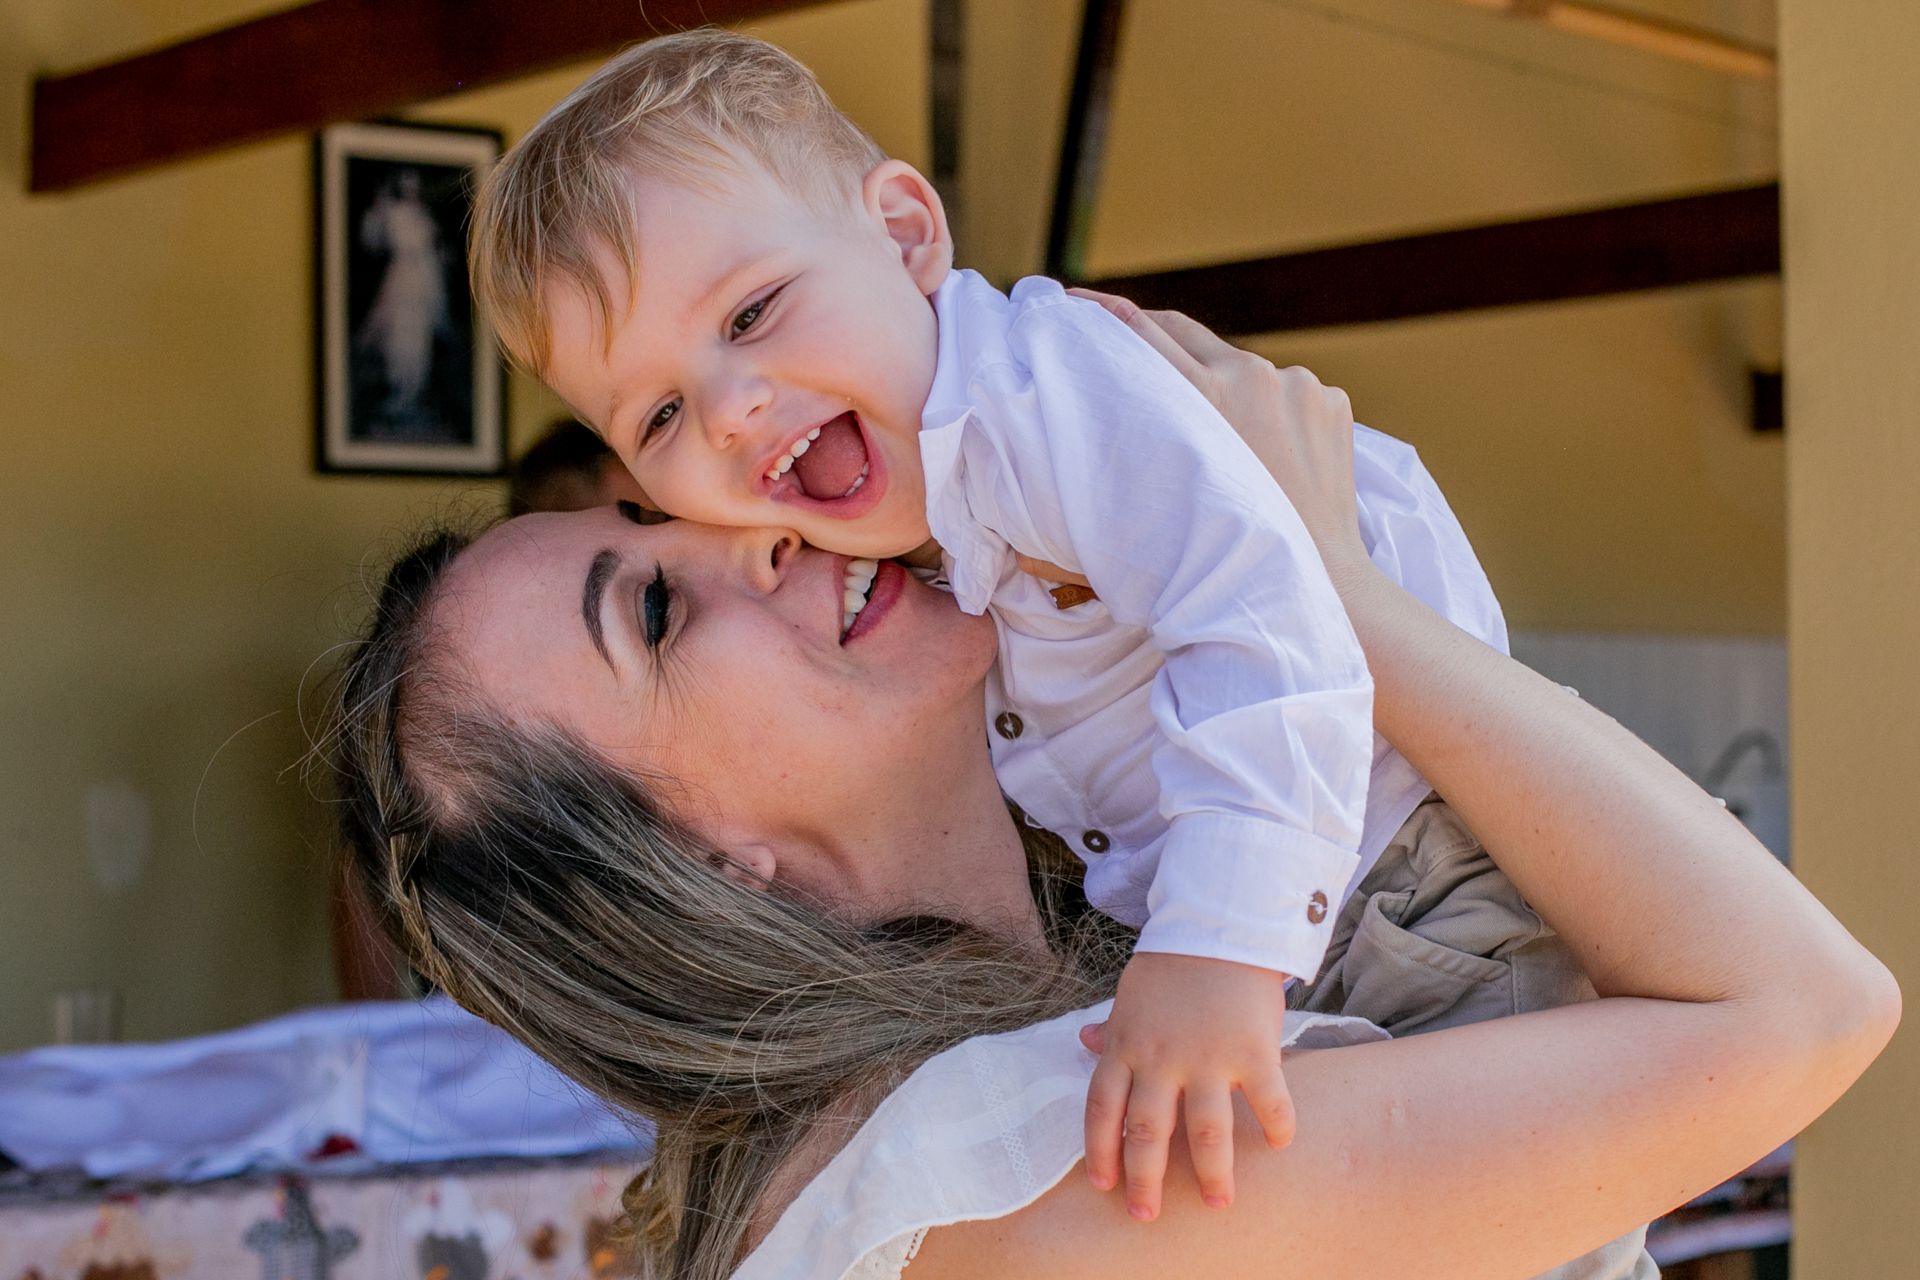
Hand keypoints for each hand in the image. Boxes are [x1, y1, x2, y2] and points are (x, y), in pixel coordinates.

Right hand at [1067, 288, 1368, 578]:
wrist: (1321, 576)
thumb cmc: (1227, 549)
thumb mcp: (1165, 485)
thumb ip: (1139, 431)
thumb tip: (1110, 398)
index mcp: (1203, 393)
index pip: (1139, 328)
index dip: (1099, 310)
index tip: (1072, 302)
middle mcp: (1253, 374)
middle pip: (1184, 332)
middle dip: (1151, 336)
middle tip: (1123, 343)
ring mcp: (1300, 384)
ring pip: (1241, 368)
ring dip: (1222, 388)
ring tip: (1220, 444)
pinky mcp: (1332, 399)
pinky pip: (1287, 393)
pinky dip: (1272, 413)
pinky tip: (1270, 457)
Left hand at [1079, 952, 1295, 1220]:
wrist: (1221, 925)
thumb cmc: (1174, 963)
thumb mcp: (1131, 995)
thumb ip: (1113, 1026)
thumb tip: (1084, 1041)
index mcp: (1126, 1046)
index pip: (1101, 1110)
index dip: (1099, 1151)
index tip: (1104, 1185)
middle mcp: (1161, 1060)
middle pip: (1146, 1133)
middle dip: (1145, 1180)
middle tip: (1147, 1213)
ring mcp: (1208, 1058)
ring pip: (1204, 1133)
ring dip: (1211, 1174)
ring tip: (1219, 1202)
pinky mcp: (1253, 1051)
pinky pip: (1268, 1101)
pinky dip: (1276, 1126)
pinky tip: (1279, 1144)